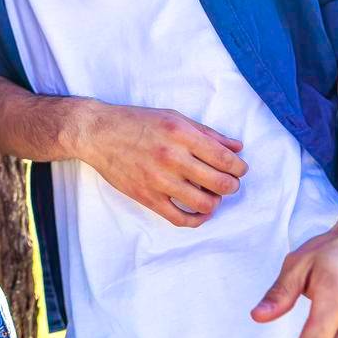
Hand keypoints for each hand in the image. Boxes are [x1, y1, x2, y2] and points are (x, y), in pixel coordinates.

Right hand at [76, 104, 245, 226]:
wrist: (98, 133)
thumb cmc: (136, 122)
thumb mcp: (174, 117)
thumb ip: (207, 133)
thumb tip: (237, 147)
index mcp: (181, 134)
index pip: (224, 158)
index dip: (239, 168)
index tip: (240, 169)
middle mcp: (172, 157)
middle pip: (219, 183)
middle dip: (232, 185)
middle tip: (229, 183)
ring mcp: (159, 180)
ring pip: (204, 204)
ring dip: (216, 202)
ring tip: (212, 195)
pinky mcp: (147, 197)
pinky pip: (180, 218)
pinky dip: (196, 220)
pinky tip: (200, 212)